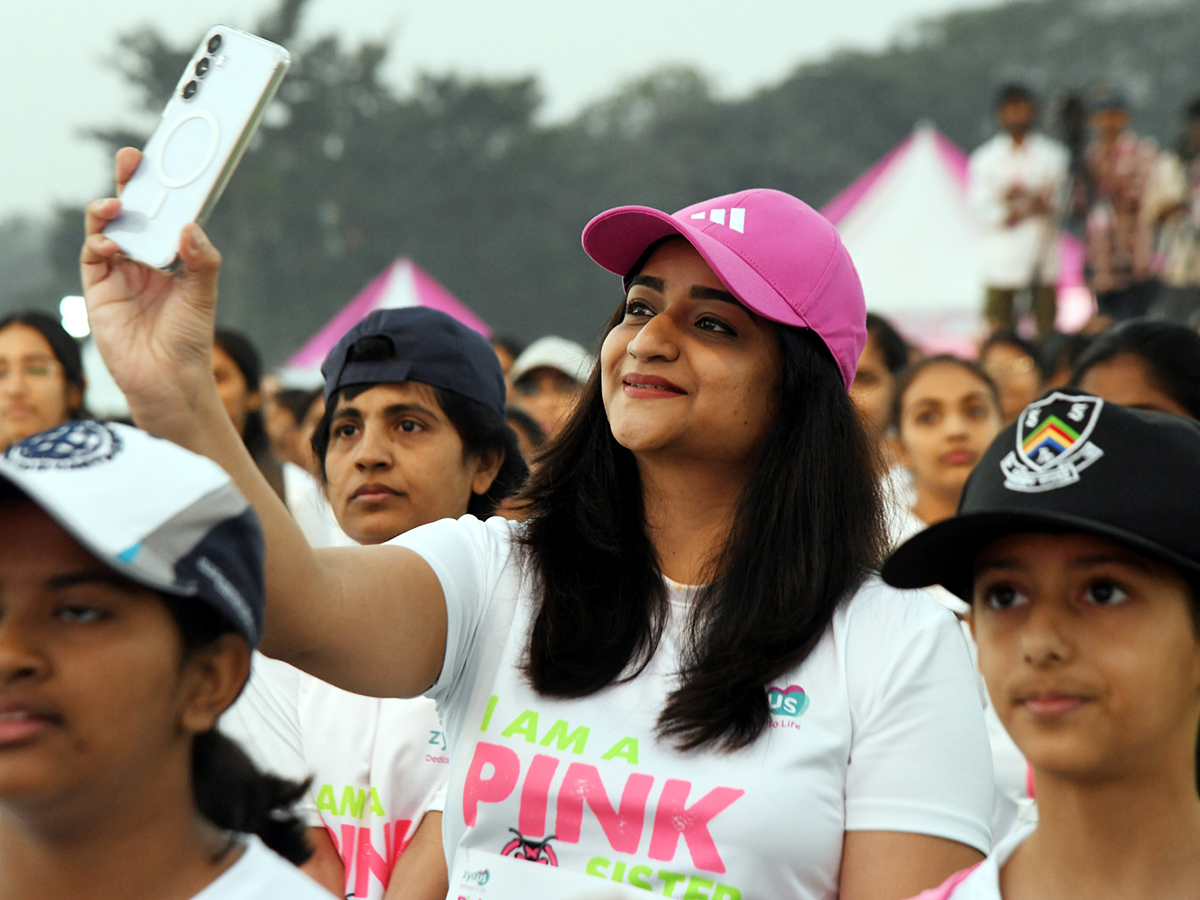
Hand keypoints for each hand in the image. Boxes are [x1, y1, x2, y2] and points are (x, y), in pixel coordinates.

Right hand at [81, 148, 223, 435]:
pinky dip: (99, 241)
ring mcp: (118, 272)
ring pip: (108, 229)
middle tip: (132, 160)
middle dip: (130, 185)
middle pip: (133, 213)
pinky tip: (111, 241)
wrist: (168, 379)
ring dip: (109, 212)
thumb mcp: (203, 296)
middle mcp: (143, 260)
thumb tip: (190, 227)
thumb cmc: (189, 339)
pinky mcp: (99, 289)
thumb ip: (201, 261)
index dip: (161, 189)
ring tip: (118, 205)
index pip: (164, 215)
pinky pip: (93, 256)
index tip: (163, 162)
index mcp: (171, 258)